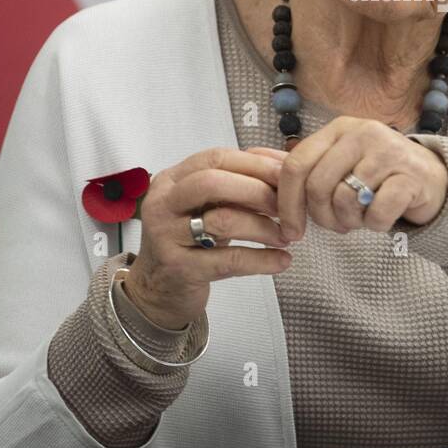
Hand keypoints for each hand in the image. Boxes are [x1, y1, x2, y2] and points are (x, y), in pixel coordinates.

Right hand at [124, 146, 293, 329]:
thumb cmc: (190, 241)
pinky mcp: (180, 269)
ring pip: (222, 220)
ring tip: (285, 236)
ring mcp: (167, 236)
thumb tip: (283, 167)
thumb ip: (238, 183)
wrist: (159, 289)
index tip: (288, 175)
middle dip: (258, 190)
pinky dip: (261, 259)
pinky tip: (281, 260)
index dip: (257, 164)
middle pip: (213, 182)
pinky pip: (228, 260)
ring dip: (263, 226)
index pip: (216, 158)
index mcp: (172, 179)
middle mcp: (164, 203)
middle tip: (286, 206)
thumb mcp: (208, 205)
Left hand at [272, 117, 447, 238]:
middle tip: (334, 226)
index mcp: (339, 129)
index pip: (296, 165)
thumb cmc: (378, 176)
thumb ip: (304, 166)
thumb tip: (252, 164)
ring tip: (359, 220)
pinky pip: (376, 213)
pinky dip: (374, 226)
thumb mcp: (340, 162)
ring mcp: (389, 152)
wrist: (433, 179)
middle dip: (320, 218)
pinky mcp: (412, 176)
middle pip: (318, 186)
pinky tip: (380, 219)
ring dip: (348, 223)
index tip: (290, 230)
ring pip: (345, 201)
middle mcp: (363, 133)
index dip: (286, 203)